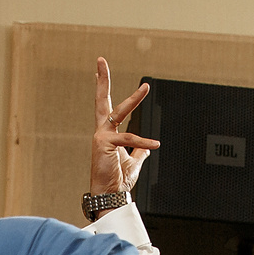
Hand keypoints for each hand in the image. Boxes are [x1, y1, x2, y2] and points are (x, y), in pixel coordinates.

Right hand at [91, 58, 157, 201]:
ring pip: (119, 112)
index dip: (103, 88)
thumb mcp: (133, 163)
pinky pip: (129, 139)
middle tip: (100, 60)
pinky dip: (144, 142)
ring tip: (145, 87)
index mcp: (107, 133)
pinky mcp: (105, 144)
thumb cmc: (117, 180)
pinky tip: (154, 145)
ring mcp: (101, 136)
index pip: (106, 107)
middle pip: (102, 100)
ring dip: (133, 99)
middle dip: (102, 80)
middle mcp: (101, 131)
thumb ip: (139, 152)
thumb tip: (146, 149)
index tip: (99, 72)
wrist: (110, 194)